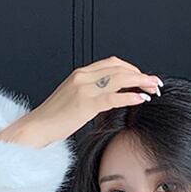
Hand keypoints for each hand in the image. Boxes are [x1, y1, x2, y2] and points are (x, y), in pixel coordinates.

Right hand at [12, 56, 162, 147]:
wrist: (36, 128)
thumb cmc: (53, 119)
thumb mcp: (72, 101)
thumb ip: (89, 95)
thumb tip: (108, 99)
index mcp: (80, 74)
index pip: (111, 64)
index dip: (131, 69)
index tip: (143, 77)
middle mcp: (82, 77)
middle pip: (119, 68)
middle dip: (140, 75)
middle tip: (155, 83)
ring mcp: (83, 89)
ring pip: (119, 79)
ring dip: (140, 83)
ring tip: (153, 89)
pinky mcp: (85, 104)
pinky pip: (113, 97)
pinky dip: (130, 97)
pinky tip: (141, 99)